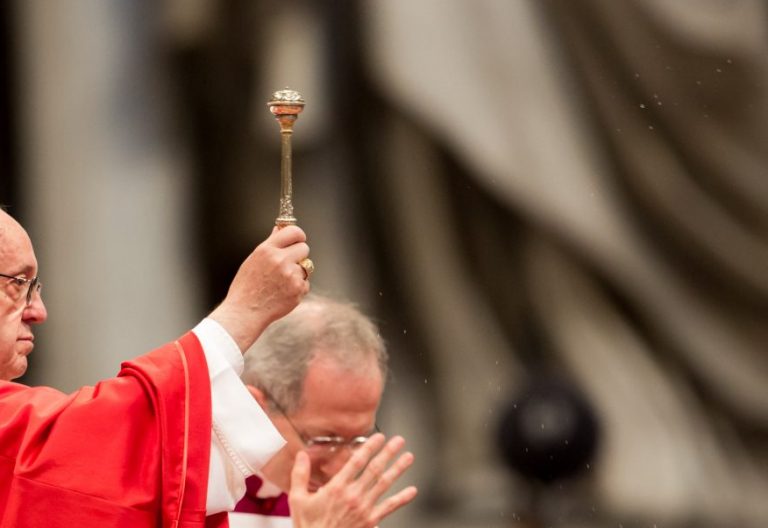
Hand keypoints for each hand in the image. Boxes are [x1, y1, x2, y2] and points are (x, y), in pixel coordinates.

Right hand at [209, 225, 309, 351]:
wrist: (245, 312)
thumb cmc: (246, 287)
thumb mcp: (253, 260)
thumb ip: (270, 244)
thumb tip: (279, 229)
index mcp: (267, 250)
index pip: (293, 231)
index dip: (298, 235)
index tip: (298, 239)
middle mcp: (280, 260)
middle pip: (304, 248)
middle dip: (299, 254)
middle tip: (288, 263)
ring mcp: (291, 275)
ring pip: (306, 267)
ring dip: (298, 272)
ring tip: (281, 282)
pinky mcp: (298, 289)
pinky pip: (306, 283)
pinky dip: (298, 287)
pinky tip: (283, 293)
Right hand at [289, 434, 417, 527]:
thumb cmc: (309, 526)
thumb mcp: (298, 500)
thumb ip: (300, 475)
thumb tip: (301, 456)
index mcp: (336, 488)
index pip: (357, 462)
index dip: (370, 447)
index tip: (379, 437)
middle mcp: (353, 496)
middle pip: (375, 469)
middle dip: (388, 453)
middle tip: (399, 441)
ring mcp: (364, 508)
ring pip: (384, 484)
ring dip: (398, 469)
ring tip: (408, 457)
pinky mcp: (370, 521)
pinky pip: (389, 507)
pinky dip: (402, 499)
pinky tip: (412, 491)